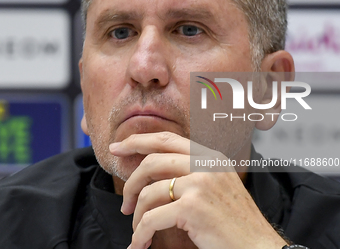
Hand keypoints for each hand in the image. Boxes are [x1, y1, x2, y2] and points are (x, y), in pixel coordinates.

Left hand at [109, 132, 286, 248]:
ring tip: (139, 230)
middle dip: (130, 181)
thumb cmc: (234, 220)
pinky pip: (152, 218)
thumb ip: (191, 173)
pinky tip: (141, 243)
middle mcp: (205, 165)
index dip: (139, 141)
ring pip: (148, 193)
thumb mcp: (216, 186)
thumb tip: (156, 175)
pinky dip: (141, 233)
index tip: (118, 147)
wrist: (258, 245)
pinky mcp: (192, 207)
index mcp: (210, 157)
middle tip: (124, 202)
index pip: (167, 139)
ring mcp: (199, 184)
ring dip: (137, 215)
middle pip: (152, 161)